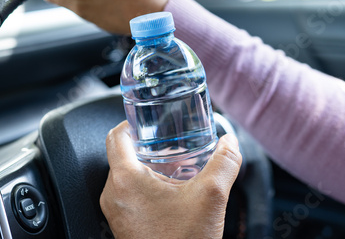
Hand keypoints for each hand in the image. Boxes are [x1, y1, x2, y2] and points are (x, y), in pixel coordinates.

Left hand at [100, 121, 241, 238]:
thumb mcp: (210, 197)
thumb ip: (224, 164)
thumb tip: (230, 143)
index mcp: (126, 180)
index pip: (116, 136)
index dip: (131, 123)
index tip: (146, 121)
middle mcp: (114, 194)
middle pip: (121, 155)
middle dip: (144, 146)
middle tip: (166, 142)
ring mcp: (116, 211)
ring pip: (124, 175)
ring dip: (145, 166)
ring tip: (171, 165)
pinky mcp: (122, 224)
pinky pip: (127, 194)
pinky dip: (143, 185)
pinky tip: (168, 191)